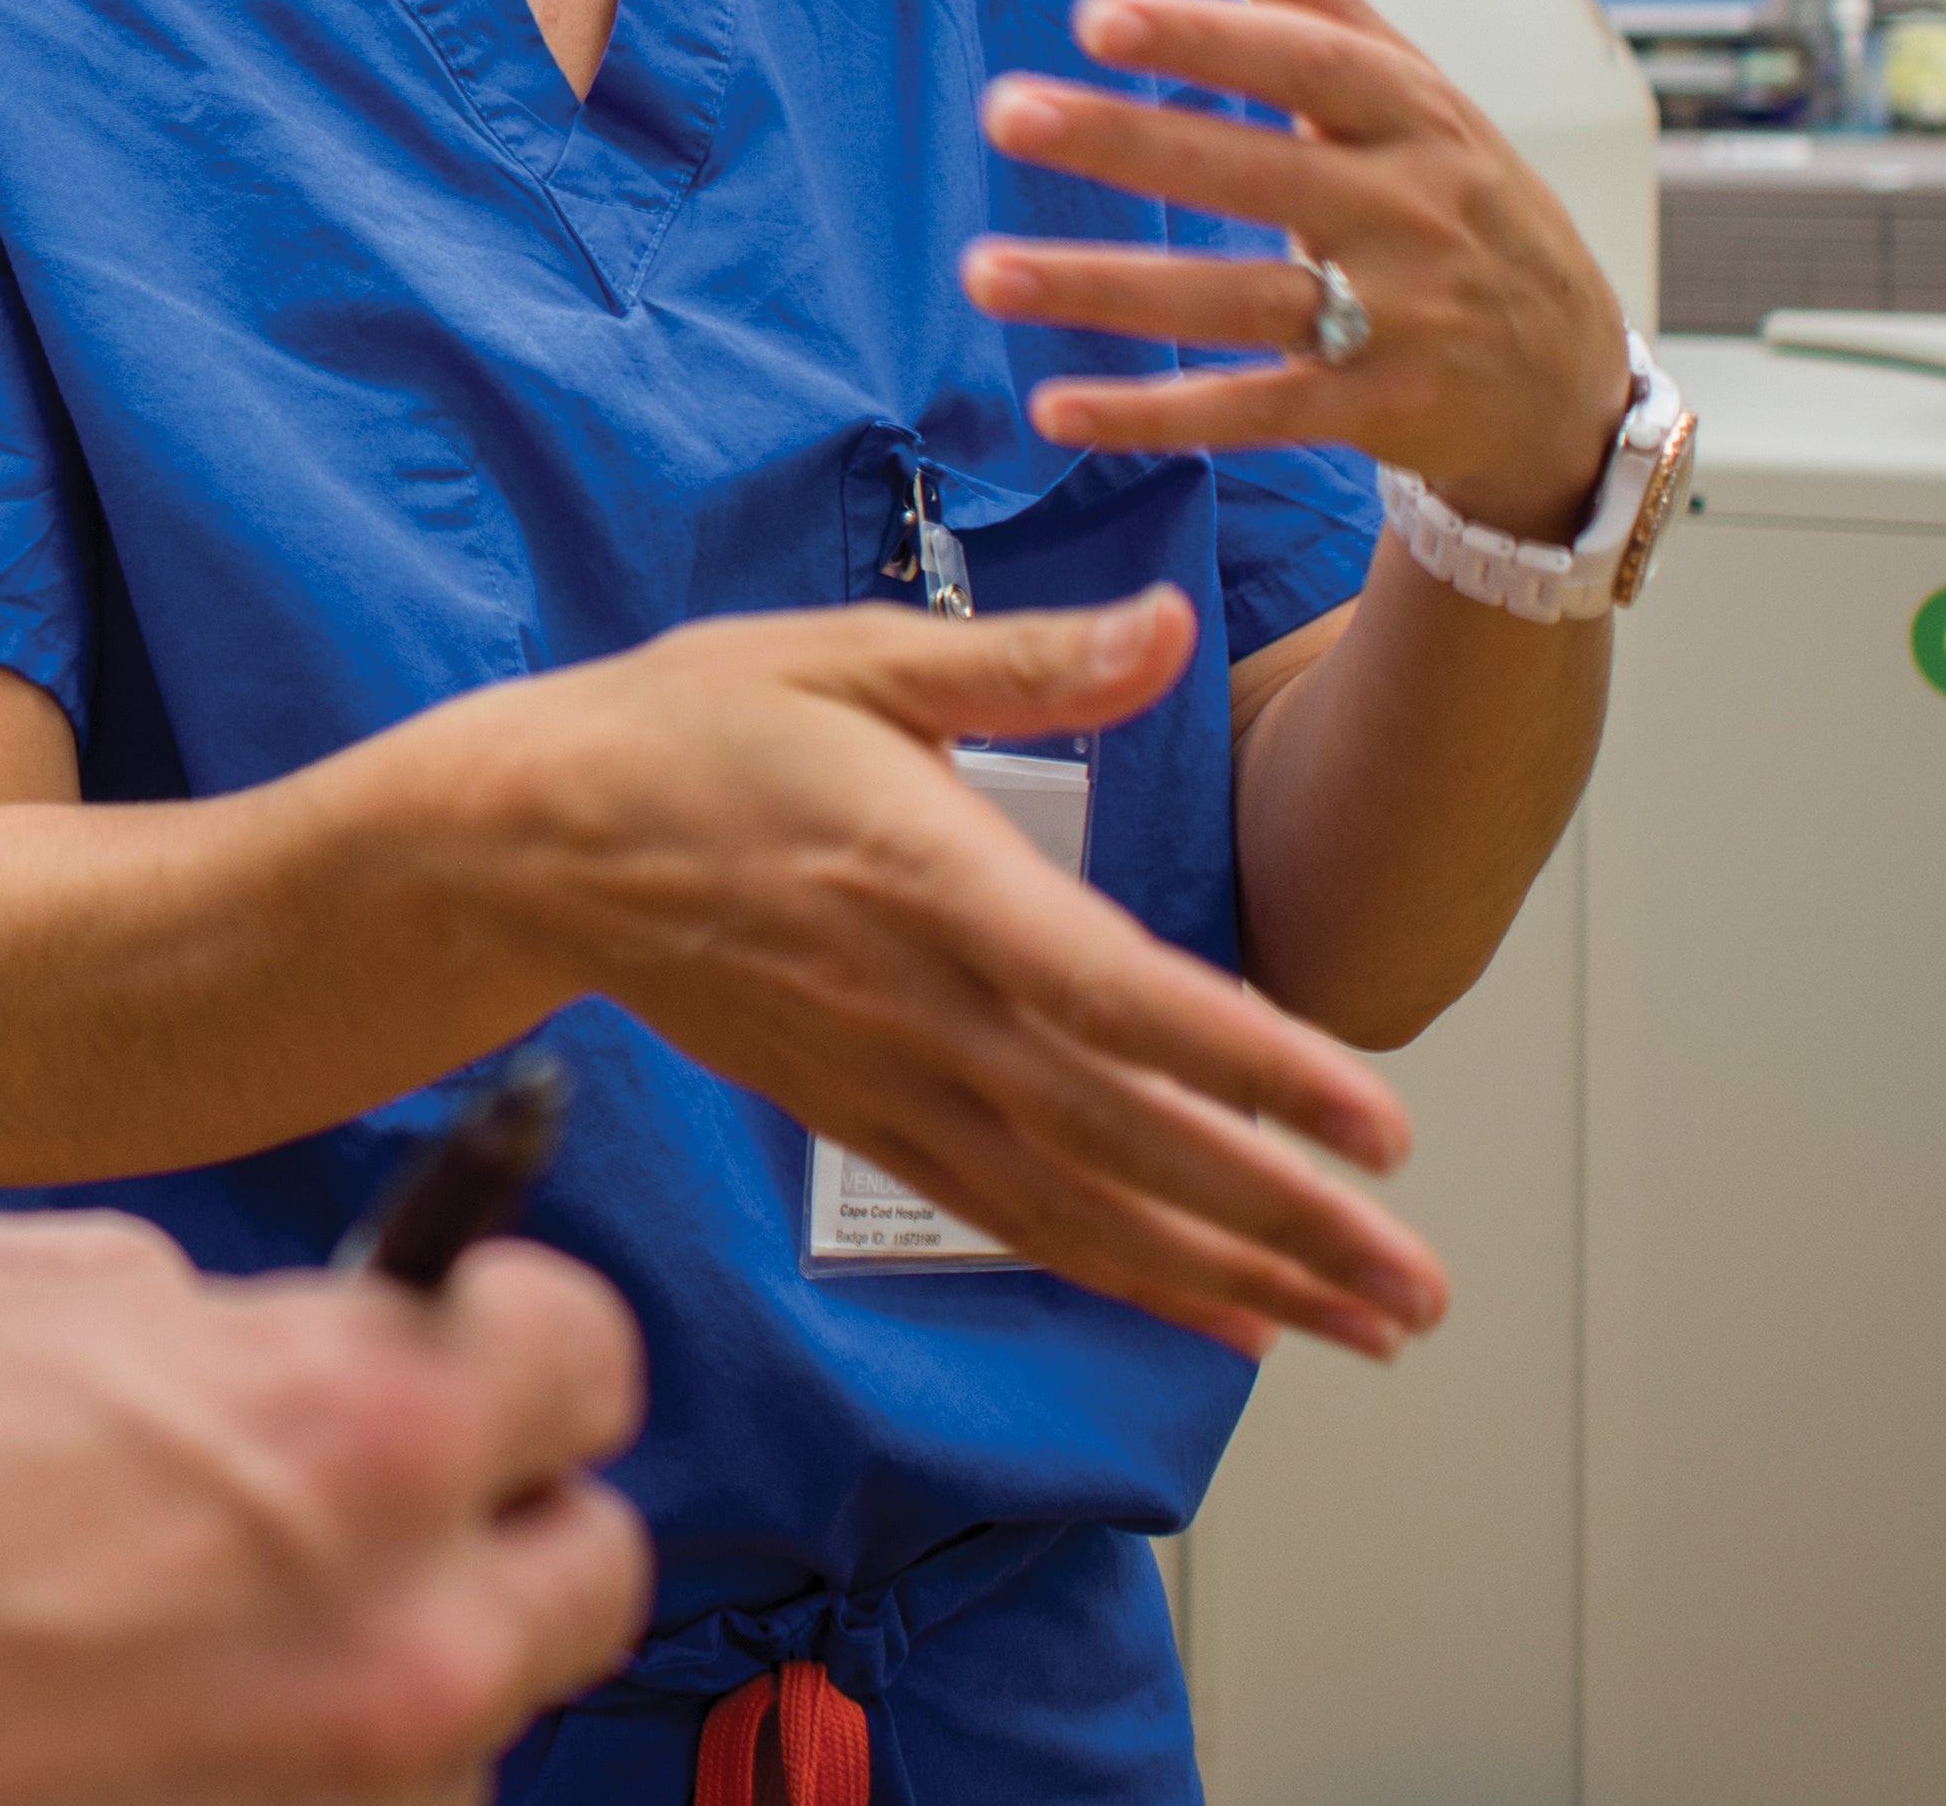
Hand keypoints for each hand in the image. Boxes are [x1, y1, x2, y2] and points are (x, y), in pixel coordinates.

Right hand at [0, 1209, 649, 1805]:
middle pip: (595, 1562)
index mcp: (360, 1422)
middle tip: (379, 1491)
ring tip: (233, 1633)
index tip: (454, 1339)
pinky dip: (307, 1772)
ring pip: (482, 1712)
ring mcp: (351, 1792)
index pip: (591, 1354)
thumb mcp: (26, 1281)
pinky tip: (178, 1726)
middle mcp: (403, 1626)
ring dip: (398, 1662)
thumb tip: (254, 1341)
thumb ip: (209, 1316)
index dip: (510, 1331)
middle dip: (502, 1511)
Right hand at [503, 587, 1445, 1359]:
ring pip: (1080, 1204)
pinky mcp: (855, 1115)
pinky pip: (1005, 1214)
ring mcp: (885, 1078)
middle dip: (1285, 1221)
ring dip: (1230, 1273)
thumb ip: (1023, 660)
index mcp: (928, 879)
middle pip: (1127, 1136)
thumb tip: (1168, 623)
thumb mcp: (846, 654)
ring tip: (1362, 1323)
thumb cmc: (684, 730)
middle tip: (1418, 1286)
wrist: (528, 841)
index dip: (1252, 1071)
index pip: (1116, 997)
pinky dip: (1118, 1270)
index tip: (1374, 1126)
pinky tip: (1218, 1309)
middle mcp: (918, 1005)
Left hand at [960, 0, 1631, 541]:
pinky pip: (1252, 412)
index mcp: (1409, 113)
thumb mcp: (1400, 80)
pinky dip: (1155, 415)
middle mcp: (1408, 209)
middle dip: (1127, 143)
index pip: (1303, 60)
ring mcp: (1399, 316)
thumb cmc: (1461, 200)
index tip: (1097, 15)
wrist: (1575, 378)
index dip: (1207, 37)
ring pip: (1238, 299)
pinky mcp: (1376, 411)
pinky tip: (1053, 408)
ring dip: (1107, 288)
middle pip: (1252, 171)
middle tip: (1003, 111)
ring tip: (985, 271)